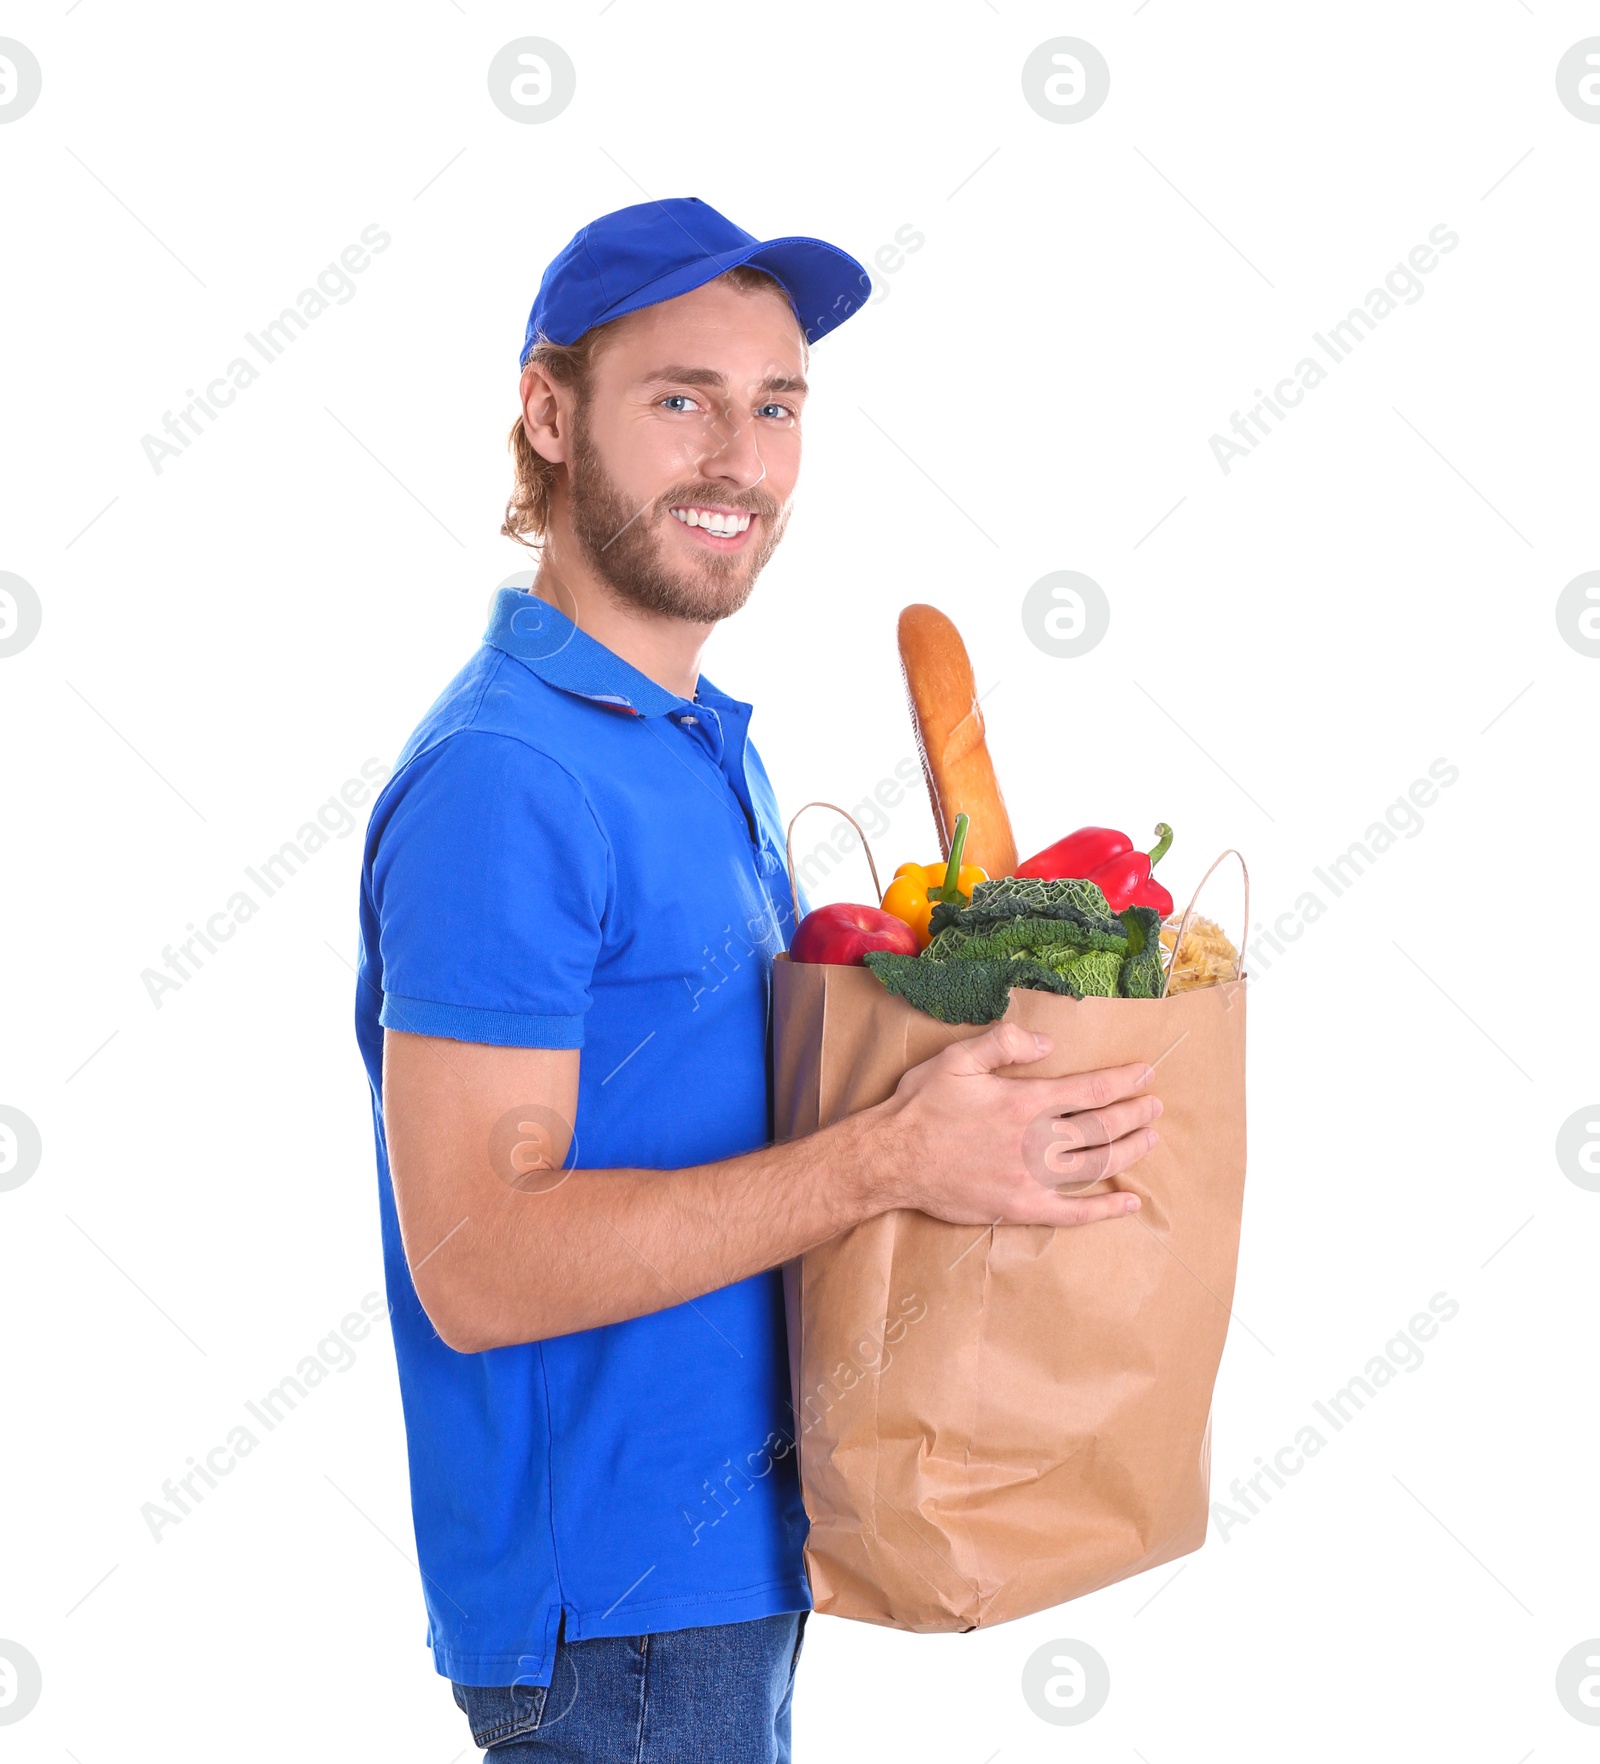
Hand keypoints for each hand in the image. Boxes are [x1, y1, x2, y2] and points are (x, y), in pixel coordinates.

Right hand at [866, 1022, 1160, 1228]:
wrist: (893, 1160)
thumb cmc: (923, 1106)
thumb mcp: (958, 1058)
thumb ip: (1004, 1042)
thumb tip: (1047, 1042)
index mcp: (1025, 1102)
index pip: (1091, 1090)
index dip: (1124, 1081)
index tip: (1145, 1074)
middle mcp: (1036, 1141)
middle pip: (1102, 1127)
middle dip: (1135, 1114)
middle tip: (1154, 1106)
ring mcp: (1032, 1178)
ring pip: (1097, 1166)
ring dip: (1130, 1151)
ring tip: (1150, 1139)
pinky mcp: (1021, 1208)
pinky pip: (1074, 1213)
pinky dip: (1106, 1209)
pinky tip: (1128, 1202)